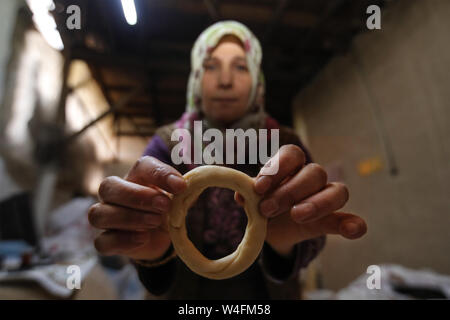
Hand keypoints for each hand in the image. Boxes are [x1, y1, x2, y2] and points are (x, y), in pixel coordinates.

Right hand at [88, 156, 186, 260]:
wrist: (160, 237)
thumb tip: (183, 186)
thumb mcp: (177, 198)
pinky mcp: (105, 242)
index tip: (180, 186)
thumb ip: (179, 189)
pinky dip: (123, 240)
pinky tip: (143, 238)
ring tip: (155, 222)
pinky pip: (102, 241)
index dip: (160, 174)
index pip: (142, 166)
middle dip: (137, 196)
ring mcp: (105, 217)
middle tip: (164, 205)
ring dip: (129, 218)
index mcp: (135, 177)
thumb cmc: (164, 210)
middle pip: (108, 186)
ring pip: (99, 214)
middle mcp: (114, 194)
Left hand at [235, 144, 366, 256]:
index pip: (292, 154)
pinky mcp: (332, 220)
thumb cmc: (263, 205)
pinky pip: (350, 219)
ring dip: (317, 204)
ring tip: (295, 215)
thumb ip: (250, 195)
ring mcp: (325, 197)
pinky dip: (354, 224)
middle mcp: (311, 177)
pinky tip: (354, 230)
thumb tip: (241, 194)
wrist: (271, 229)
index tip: (259, 187)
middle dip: (289, 191)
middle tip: (267, 209)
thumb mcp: (252, 199)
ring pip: (336, 191)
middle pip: (314, 173)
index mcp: (291, 166)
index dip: (277, 168)